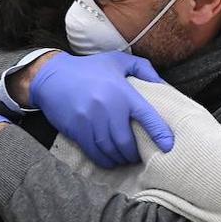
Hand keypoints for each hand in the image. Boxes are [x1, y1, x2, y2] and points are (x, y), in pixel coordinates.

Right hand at [28, 51, 173, 168]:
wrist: (52, 76)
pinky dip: (104, 160)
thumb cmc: (87, 69)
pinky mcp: (77, 130)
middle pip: (126, 142)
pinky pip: (94, 152)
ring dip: (120, 159)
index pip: (147, 117)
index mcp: (122, 92)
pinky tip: (109, 160)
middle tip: (137, 156)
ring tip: (124, 159)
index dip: (160, 134)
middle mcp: (108, 108)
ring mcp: (91, 121)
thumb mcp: (117, 60)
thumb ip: (143, 68)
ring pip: (110, 150)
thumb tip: (163, 85)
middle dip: (134, 154)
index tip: (169, 147)